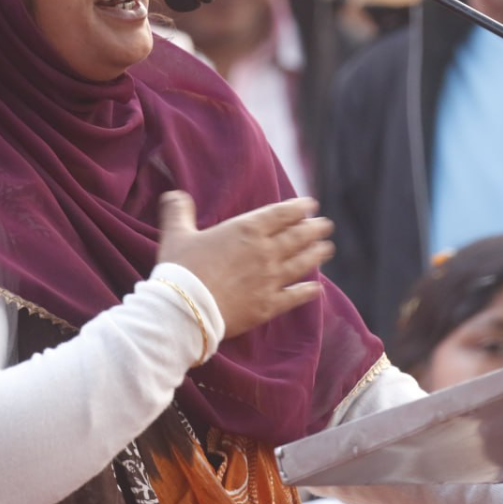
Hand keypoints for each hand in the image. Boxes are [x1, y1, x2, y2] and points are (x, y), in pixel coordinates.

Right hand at [156, 191, 330, 338]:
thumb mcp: (176, 234)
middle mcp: (265, 251)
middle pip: (297, 236)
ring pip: (301, 263)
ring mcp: (270, 279)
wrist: (185, 310)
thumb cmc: (180, 269)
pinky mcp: (268, 305)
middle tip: (326, 225)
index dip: (298, 207)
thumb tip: (175, 194)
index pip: (281, 213)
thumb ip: (178, 211)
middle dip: (314, 229)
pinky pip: (295, 296)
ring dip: (317, 254)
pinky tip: (318, 288)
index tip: (311, 205)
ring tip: (327, 248)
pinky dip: (308, 292)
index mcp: (246, 230)